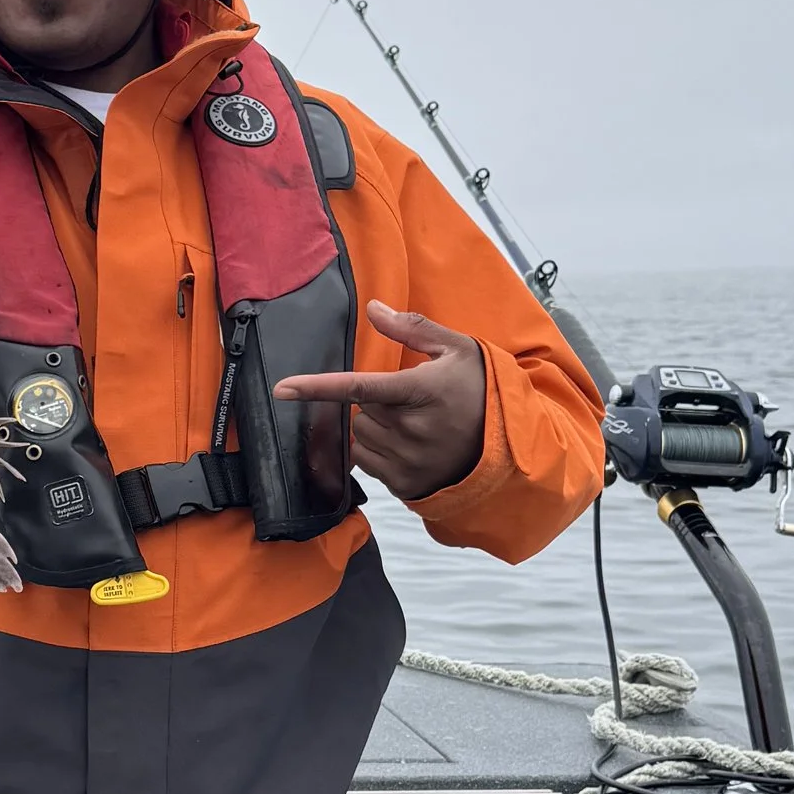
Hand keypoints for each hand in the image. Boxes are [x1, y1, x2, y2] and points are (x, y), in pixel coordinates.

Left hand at [276, 300, 487, 500]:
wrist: (511, 443)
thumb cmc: (482, 389)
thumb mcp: (456, 349)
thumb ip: (412, 329)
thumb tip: (373, 308)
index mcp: (421, 391)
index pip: (358, 388)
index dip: (316, 388)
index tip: (282, 389)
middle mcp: (411, 430)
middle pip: (359, 413)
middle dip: (374, 404)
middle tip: (409, 401)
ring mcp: (409, 461)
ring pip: (361, 438)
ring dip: (374, 429)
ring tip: (413, 424)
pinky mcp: (407, 485)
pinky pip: (370, 464)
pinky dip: (379, 452)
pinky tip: (410, 445)